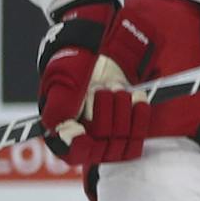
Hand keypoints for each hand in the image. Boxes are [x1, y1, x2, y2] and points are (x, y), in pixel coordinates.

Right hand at [36, 0, 155, 165]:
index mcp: (59, 128)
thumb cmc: (75, 61)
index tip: (80, 126)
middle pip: (102, 144)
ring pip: (121, 141)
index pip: (74, 152)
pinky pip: (138, 136)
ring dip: (122, 110)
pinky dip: (141, 115)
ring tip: (115, 88)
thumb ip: (60, 103)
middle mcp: (83, 135)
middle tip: (100, 89)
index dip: (81, 144)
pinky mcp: (126, 126)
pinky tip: (137, 97)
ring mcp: (106, 132)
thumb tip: (62, 128)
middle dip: (105, 113)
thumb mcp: (63, 77)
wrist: (98, 47)